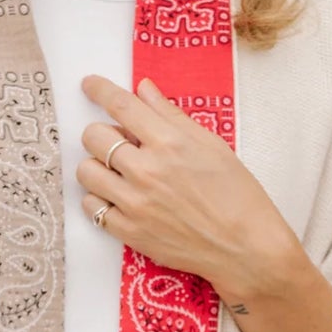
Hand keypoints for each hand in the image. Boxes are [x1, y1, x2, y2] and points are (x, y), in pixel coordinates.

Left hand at [76, 73, 299, 299]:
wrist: (245, 247)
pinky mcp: (129, 231)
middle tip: (118, 141)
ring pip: (86, 171)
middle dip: (101, 132)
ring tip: (117, 172)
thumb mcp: (211, 145)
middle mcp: (147, 170)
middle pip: (94, 136)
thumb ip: (172, 115)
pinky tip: (117, 197)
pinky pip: (91, 207)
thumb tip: (144, 88)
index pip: (121, 105)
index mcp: (170, 143)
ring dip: (97, 165)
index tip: (90, 84)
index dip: (99, 89)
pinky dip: (98, 198)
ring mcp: (135, 203)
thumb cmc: (236, 194)